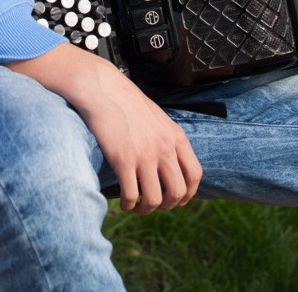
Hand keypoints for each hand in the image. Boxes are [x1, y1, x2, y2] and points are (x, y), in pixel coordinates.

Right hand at [6, 44, 202, 213]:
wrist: (103, 89)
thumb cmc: (126, 102)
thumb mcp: (157, 117)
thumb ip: (166, 138)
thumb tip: (170, 162)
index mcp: (175, 136)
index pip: (194, 174)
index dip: (188, 193)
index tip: (178, 199)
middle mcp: (164, 147)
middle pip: (177, 192)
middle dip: (167, 205)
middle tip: (154, 205)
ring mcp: (145, 155)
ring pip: (154, 199)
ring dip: (146, 209)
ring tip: (137, 207)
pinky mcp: (124, 160)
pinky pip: (131, 196)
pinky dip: (128, 205)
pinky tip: (123, 202)